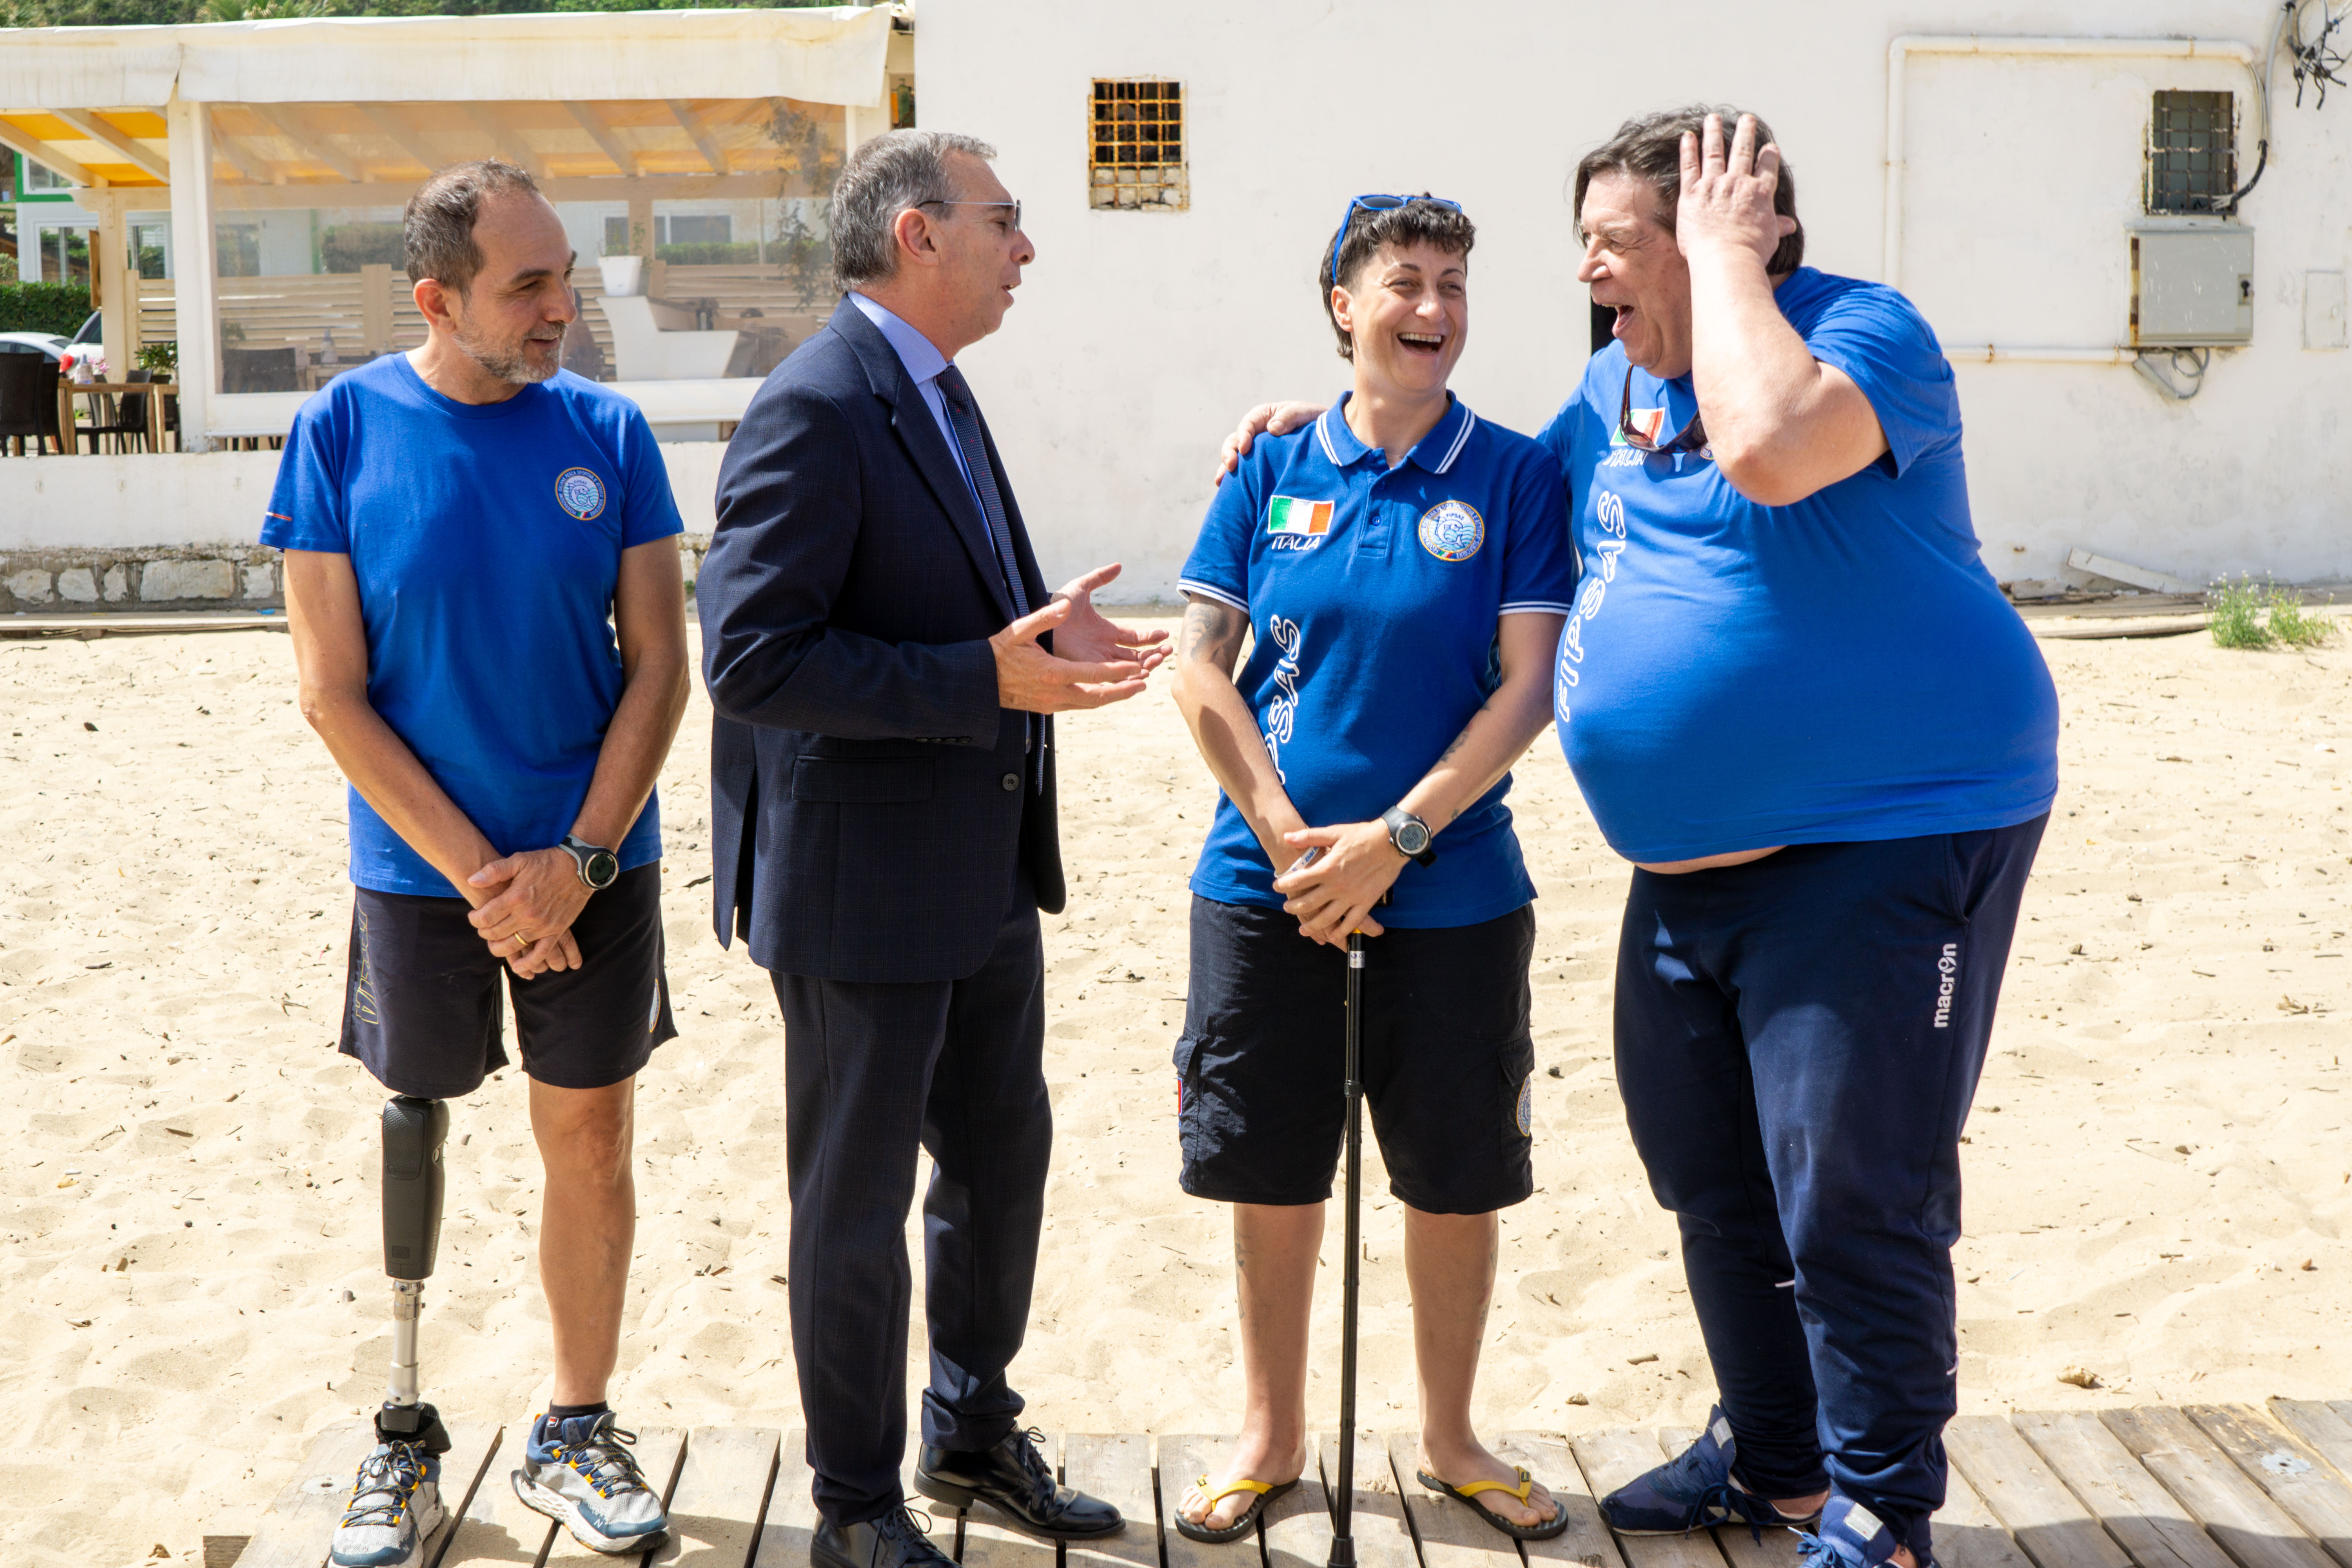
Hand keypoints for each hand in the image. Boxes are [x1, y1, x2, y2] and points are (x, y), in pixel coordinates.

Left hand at [467, 847, 590, 969]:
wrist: (579, 867)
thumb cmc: (548, 862)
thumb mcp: (519, 860)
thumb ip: (493, 871)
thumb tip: (472, 880)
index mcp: (515, 897)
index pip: (485, 917)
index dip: (475, 919)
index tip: (474, 916)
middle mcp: (527, 914)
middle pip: (496, 933)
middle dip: (484, 932)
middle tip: (483, 927)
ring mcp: (542, 925)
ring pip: (513, 945)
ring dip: (498, 948)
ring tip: (494, 942)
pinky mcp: (556, 931)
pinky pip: (541, 953)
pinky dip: (529, 963)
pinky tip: (519, 967)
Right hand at [990, 597, 1150, 712]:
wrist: (981, 682)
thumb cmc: (999, 653)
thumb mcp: (1019, 630)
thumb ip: (1044, 617)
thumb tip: (1064, 605)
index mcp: (1052, 672)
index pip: (1094, 674)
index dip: (1118, 673)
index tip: (1137, 668)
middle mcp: (1055, 692)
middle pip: (1098, 696)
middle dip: (1123, 691)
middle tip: (1143, 684)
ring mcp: (1051, 703)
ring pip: (1090, 704)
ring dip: (1112, 697)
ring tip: (1131, 689)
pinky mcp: (1048, 708)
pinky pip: (1078, 706)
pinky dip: (1095, 700)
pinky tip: (1105, 693)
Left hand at [1048, 563, 1170, 674]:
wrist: (1042, 620)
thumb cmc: (1057, 605)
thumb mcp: (1081, 587)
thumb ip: (1100, 577)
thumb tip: (1119, 566)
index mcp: (1106, 631)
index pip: (1134, 638)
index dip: (1150, 637)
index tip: (1164, 635)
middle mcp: (1104, 648)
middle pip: (1136, 656)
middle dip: (1154, 654)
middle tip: (1169, 651)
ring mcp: (1098, 660)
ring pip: (1128, 667)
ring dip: (1146, 664)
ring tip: (1160, 658)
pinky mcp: (1091, 669)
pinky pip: (1114, 677)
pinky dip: (1130, 676)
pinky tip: (1143, 672)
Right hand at [1215, 401, 1327, 481]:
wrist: (1331, 443)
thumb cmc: (1318, 424)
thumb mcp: (1306, 415)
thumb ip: (1290, 417)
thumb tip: (1271, 428)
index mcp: (1265, 417)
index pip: (1248, 424)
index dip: (1243, 435)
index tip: (1244, 449)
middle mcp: (1257, 434)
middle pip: (1235, 441)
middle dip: (1229, 453)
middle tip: (1231, 467)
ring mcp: (1258, 452)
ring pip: (1236, 458)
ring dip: (1226, 468)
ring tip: (1221, 482)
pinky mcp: (1261, 468)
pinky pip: (1246, 473)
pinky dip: (1236, 480)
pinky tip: (1230, 492)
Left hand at [1270, 820, 1403, 947]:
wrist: (1391, 842)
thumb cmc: (1362, 835)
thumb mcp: (1334, 832)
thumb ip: (1309, 836)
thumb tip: (1287, 837)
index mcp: (1327, 868)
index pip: (1298, 881)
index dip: (1284, 885)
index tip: (1277, 887)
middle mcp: (1337, 886)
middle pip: (1309, 902)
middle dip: (1294, 907)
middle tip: (1287, 908)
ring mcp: (1352, 896)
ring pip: (1327, 917)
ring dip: (1313, 925)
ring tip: (1303, 930)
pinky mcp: (1366, 902)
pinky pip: (1352, 921)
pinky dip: (1342, 931)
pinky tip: (1334, 936)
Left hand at [1676, 113, 1795, 271]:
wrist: (1726, 259)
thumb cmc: (1750, 253)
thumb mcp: (1770, 238)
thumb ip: (1778, 226)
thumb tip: (1790, 225)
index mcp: (1760, 193)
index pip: (1767, 167)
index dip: (1769, 155)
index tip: (1769, 146)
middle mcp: (1739, 183)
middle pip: (1743, 152)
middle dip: (1745, 133)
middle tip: (1746, 119)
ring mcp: (1715, 185)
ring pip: (1715, 152)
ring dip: (1714, 132)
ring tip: (1713, 118)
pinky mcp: (1692, 193)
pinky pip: (1689, 166)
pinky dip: (1688, 150)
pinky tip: (1687, 135)